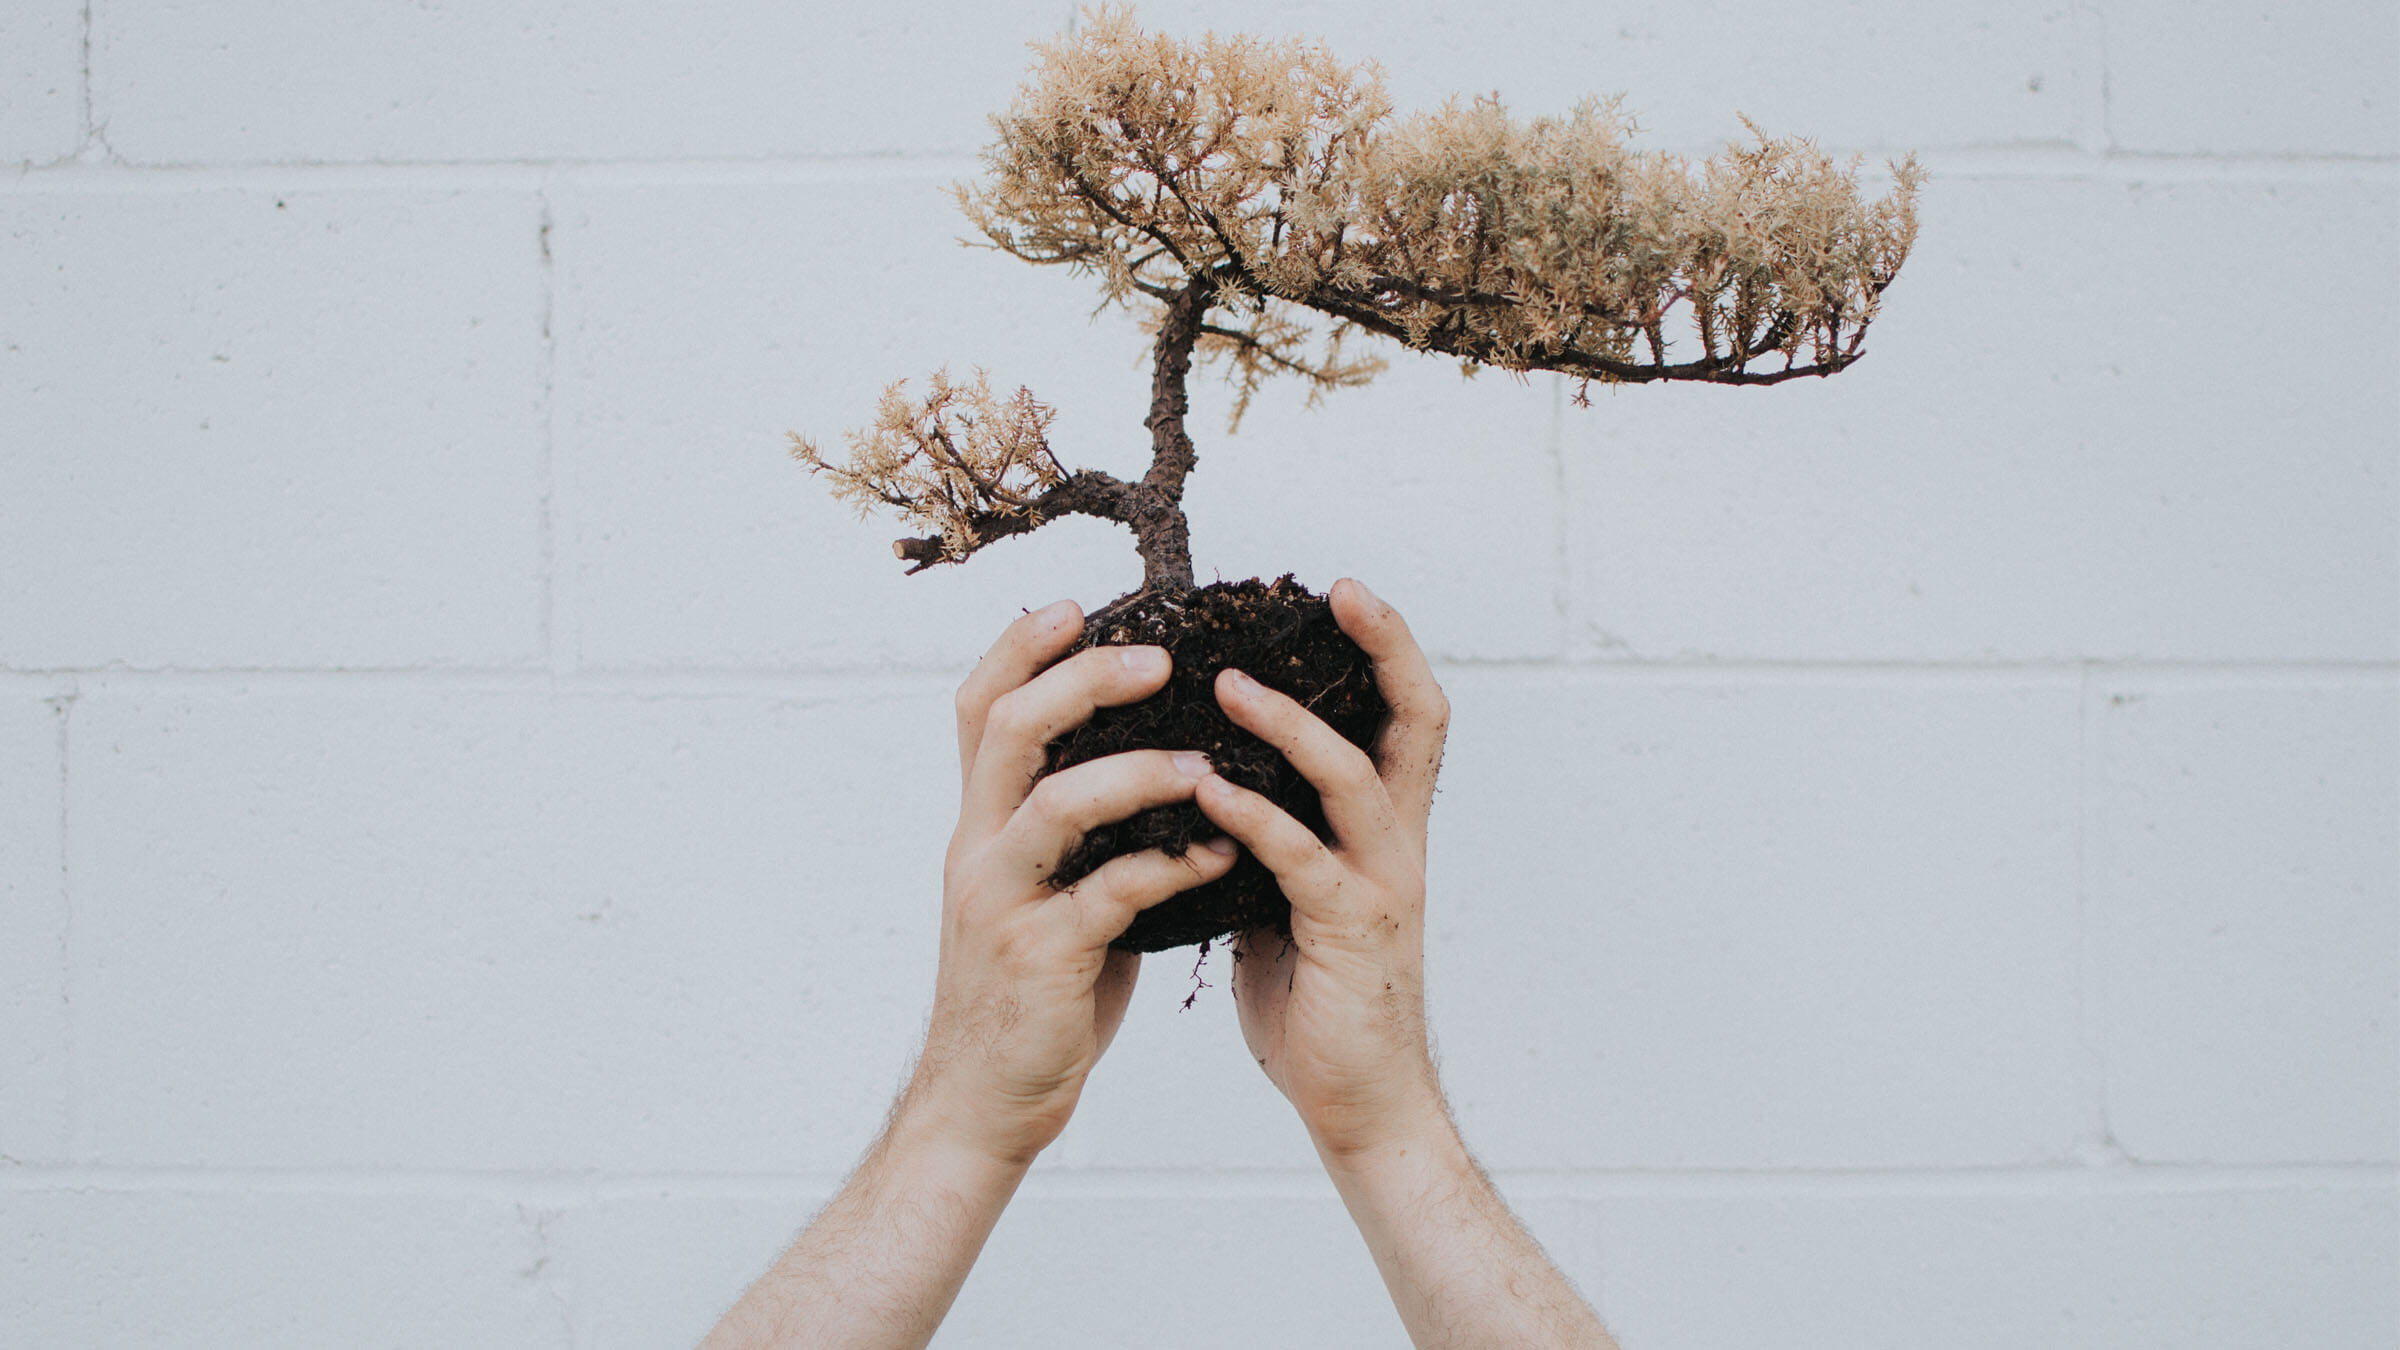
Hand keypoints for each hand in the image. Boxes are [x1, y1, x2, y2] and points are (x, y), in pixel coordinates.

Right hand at [904, 599, 1237, 1167]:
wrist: (986, 1103)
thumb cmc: (1033, 993)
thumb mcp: (1041, 894)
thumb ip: (1079, 835)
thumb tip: (1152, 769)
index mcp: (980, 826)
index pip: (981, 709)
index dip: (1020, 649)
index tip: (1078, 605)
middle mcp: (978, 849)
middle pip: (1011, 728)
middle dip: (1083, 679)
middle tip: (1159, 659)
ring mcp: (1004, 901)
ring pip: (1056, 803)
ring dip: (1136, 772)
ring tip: (1204, 763)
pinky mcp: (1041, 957)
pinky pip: (1109, 894)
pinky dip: (1171, 867)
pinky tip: (1221, 858)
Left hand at [1193, 578, 1452, 1159]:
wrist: (1358, 1102)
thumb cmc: (1320, 1002)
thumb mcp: (1291, 901)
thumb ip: (1273, 840)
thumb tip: (1213, 790)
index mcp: (1385, 828)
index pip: (1404, 716)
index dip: (1387, 649)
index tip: (1346, 593)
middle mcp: (1397, 843)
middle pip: (1415, 720)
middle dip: (1382, 650)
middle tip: (1336, 593)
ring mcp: (1380, 883)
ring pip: (1352, 777)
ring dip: (1290, 726)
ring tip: (1228, 687)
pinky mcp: (1349, 931)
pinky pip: (1303, 859)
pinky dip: (1255, 819)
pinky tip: (1207, 793)